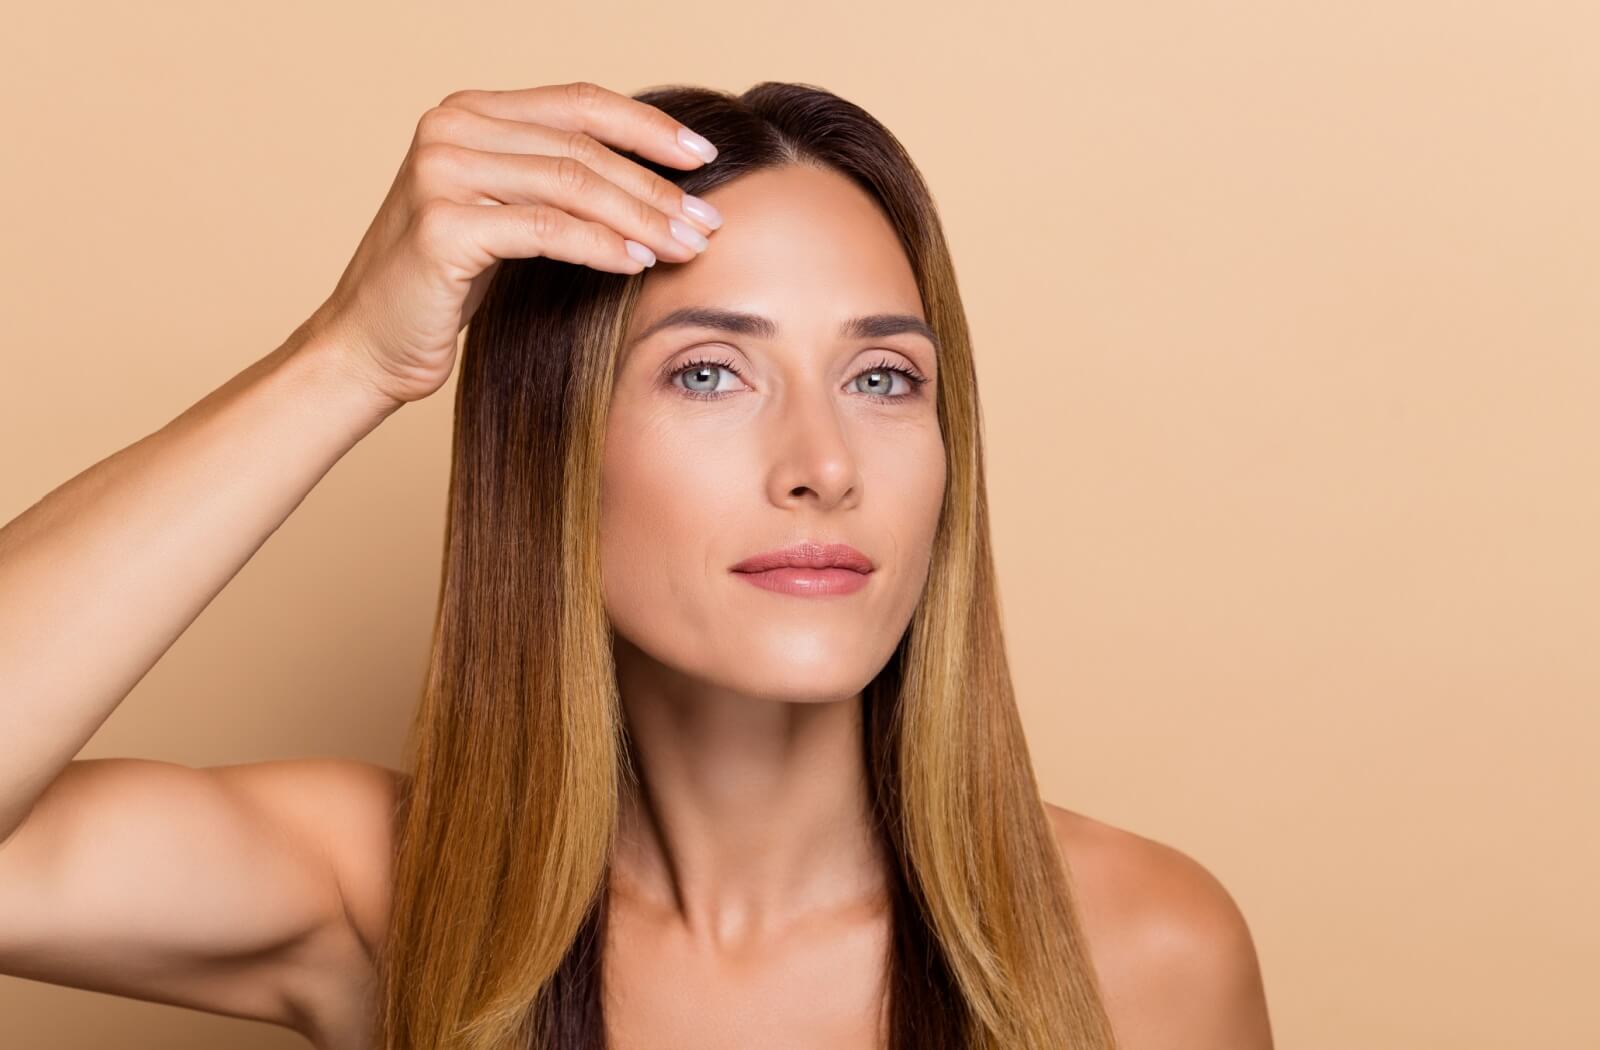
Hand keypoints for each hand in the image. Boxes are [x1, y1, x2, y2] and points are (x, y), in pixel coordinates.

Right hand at [303, 80, 721, 406]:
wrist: (366, 346)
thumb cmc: (443, 287)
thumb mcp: (505, 216)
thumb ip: (555, 181)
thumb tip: (657, 179)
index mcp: (467, 112)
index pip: (578, 102)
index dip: (647, 126)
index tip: (704, 156)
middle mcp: (449, 128)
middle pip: (581, 147)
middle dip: (656, 186)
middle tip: (709, 222)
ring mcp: (440, 173)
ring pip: (570, 185)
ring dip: (642, 217)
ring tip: (689, 246)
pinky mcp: (441, 226)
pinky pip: (545, 230)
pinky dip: (600, 246)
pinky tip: (639, 263)